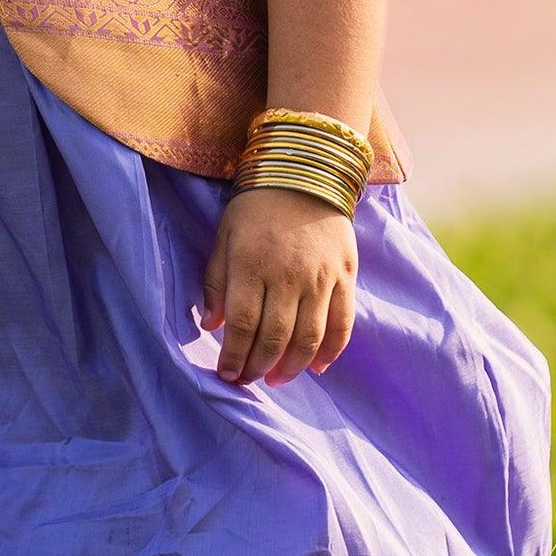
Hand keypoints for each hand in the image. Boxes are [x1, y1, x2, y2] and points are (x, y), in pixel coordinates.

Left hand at [200, 188, 357, 386]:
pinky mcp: (346, 276)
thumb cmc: (256, 208)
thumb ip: (215, 282)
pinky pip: (342, 323)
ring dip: (292, 367)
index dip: (234, 356)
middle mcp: (288, 275)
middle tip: (249, 381)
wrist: (306, 174)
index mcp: (252, 264)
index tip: (227, 375)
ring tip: (277, 379)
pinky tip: (317, 367)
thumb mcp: (224, 237)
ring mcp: (321, 277)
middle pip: (275, 336)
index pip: (243, 324)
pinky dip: (331, 351)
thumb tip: (210, 325)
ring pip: (309, 337)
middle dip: (259, 367)